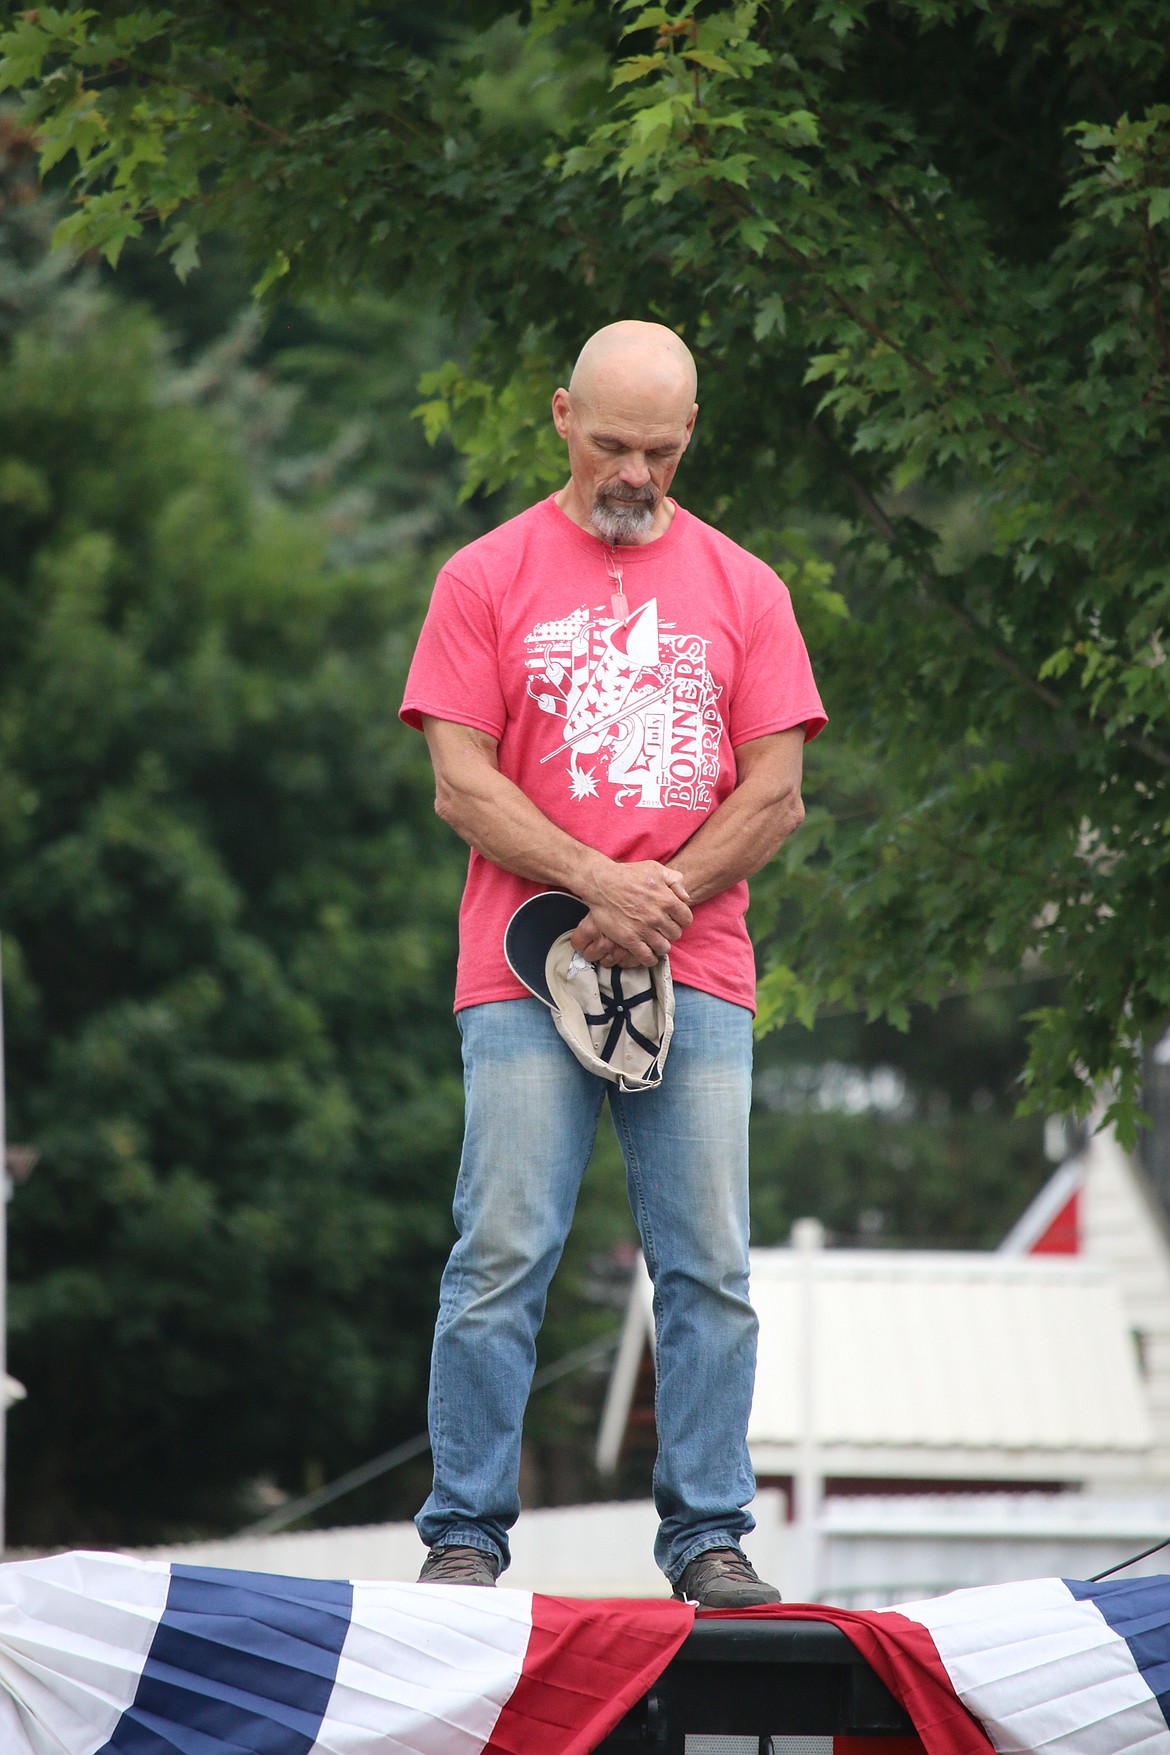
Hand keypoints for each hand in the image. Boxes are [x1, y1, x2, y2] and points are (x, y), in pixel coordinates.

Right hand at [574, 860, 691, 963]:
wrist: (601, 884)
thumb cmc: (628, 874)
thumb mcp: (655, 869)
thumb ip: (675, 880)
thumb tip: (685, 897)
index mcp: (667, 899)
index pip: (686, 919)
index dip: (681, 920)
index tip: (673, 919)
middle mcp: (657, 916)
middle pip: (675, 934)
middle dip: (670, 932)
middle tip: (662, 929)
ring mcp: (643, 929)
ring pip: (664, 947)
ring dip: (661, 946)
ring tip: (655, 941)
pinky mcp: (630, 939)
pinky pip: (647, 957)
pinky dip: (650, 959)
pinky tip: (648, 954)